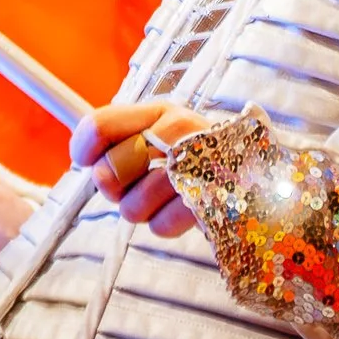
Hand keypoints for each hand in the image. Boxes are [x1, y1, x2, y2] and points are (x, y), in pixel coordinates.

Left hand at [72, 100, 213, 237]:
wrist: (254, 181)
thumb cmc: (192, 159)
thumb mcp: (156, 138)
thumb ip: (116, 145)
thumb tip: (93, 168)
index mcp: (158, 113)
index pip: (99, 125)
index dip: (84, 149)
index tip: (87, 160)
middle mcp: (179, 130)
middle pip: (110, 170)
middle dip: (115, 188)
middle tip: (135, 185)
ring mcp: (196, 165)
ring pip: (132, 205)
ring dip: (142, 209)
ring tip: (162, 198)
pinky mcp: (211, 199)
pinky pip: (161, 225)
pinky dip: (166, 223)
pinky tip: (182, 209)